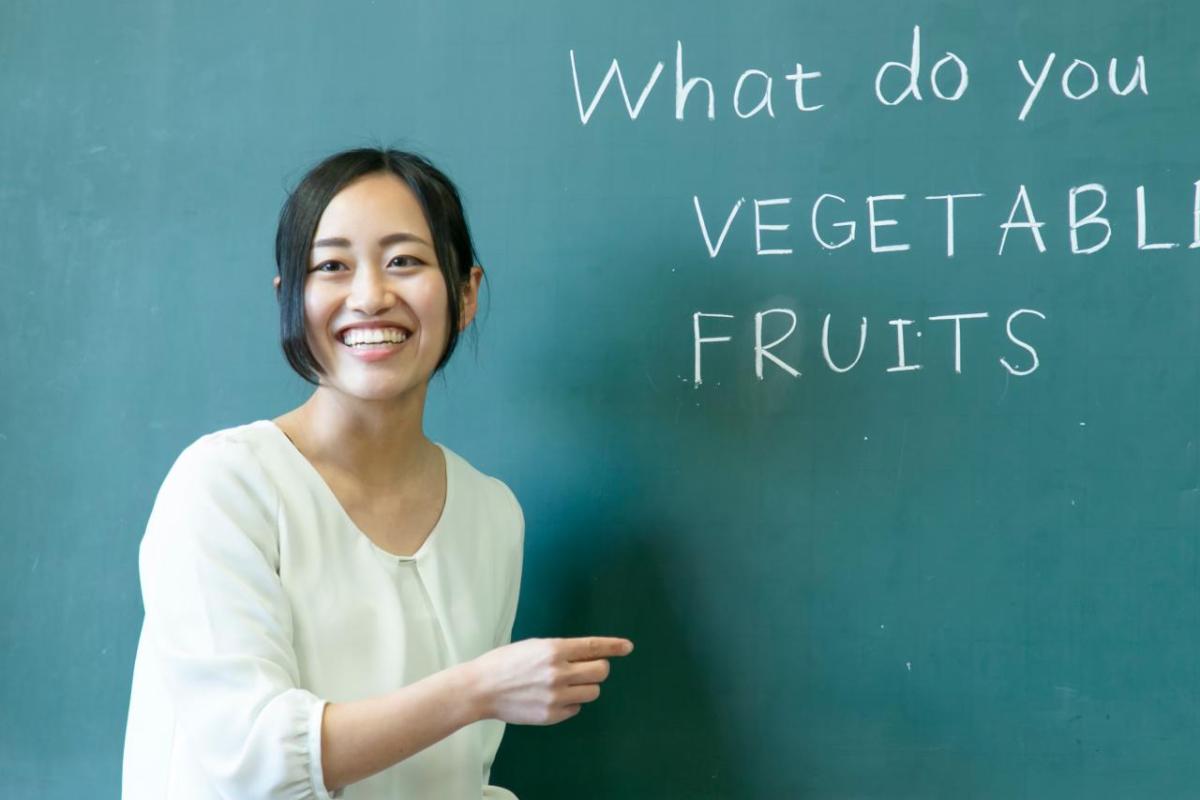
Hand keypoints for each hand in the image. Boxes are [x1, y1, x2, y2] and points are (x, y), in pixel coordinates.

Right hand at [469, 636, 633, 724]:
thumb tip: (588, 656)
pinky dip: (571, 702)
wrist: (481, 689)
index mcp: (554, 650)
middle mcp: (558, 672)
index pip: (593, 647)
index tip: (627, 647)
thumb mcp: (534, 647)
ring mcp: (556, 696)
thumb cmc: (506, 662)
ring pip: (592, 691)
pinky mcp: (551, 715)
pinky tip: (552, 698)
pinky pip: (576, 708)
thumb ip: (561, 651)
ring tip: (566, 684)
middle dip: (598, 668)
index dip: (614, 646)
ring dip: (585, 686)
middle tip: (587, 667)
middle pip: (600, 671)